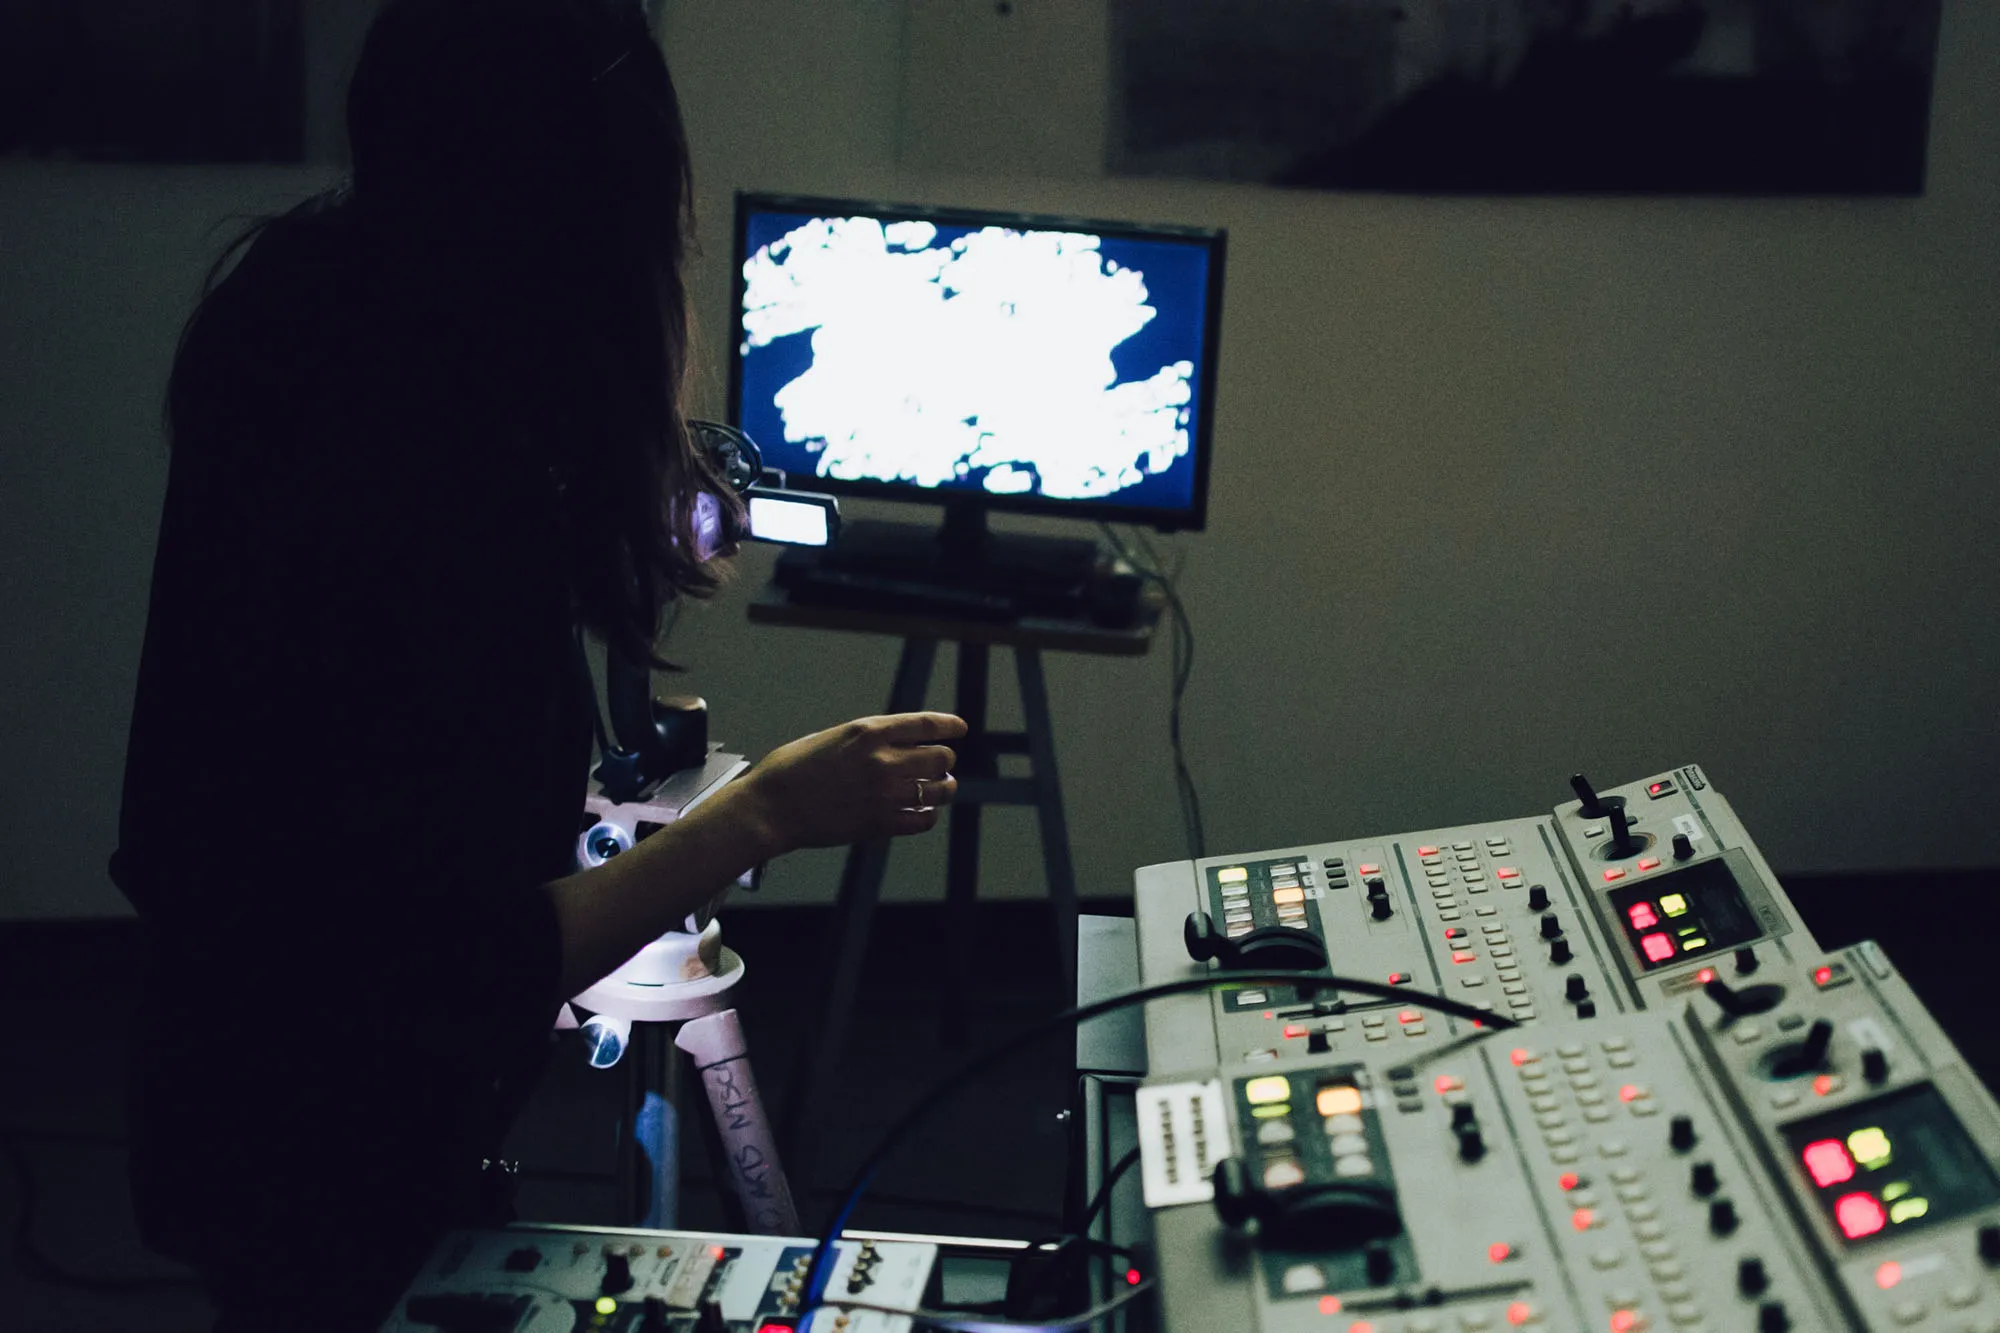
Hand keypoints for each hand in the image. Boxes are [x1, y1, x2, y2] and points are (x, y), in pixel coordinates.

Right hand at [736, 712, 966, 854]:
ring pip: (939, 790)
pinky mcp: (880, 824)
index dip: (949, 725)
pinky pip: (923, 820)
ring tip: (939, 789)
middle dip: (944, 760)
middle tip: (940, 765)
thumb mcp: (831, 737)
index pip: (926, 724)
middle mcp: (882, 760)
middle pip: (941, 757)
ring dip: (943, 788)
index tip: (960, 728)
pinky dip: (928, 815)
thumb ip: (865, 739)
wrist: (771, 807)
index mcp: (868, 732)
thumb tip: (894, 743)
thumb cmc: (791, 770)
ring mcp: (883, 794)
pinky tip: (921, 812)